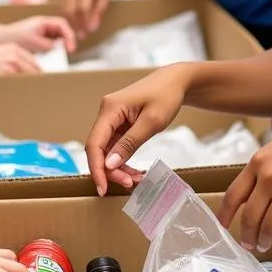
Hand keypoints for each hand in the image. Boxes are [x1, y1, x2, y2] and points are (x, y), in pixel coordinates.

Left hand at [0, 16, 77, 52]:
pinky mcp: (35, 38)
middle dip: (66, 40)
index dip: (69, 35)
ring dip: (59, 45)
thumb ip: (49, 45)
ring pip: (56, 37)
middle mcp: (42, 24)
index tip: (70, 47)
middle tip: (68, 52)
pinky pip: (48, 42)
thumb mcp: (34, 43)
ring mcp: (39, 31)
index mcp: (43, 21)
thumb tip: (60, 48)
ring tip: (58, 55)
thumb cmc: (13, 38)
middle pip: (61, 30)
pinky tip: (49, 55)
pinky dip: (51, 48)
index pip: (62, 24)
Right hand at [64, 0, 117, 37]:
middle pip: (71, 11)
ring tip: (79, 30)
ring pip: (66, 9)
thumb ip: (98, 10)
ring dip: (71, 21)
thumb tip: (92, 27)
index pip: (82, 10)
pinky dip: (69, 14)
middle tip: (82, 36)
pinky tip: (76, 21)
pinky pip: (65, 4)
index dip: (84, 23)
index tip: (88, 33)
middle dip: (76, 25)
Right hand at [85, 66, 191, 194]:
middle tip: (130, 184)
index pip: (94, 143)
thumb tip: (109, 165)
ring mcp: (113, 118)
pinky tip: (134, 171)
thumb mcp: (152, 122)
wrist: (176, 81)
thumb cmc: (166, 96)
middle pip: (99, 148)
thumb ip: (130, 144)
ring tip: (136, 180)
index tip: (103, 189)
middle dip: (110, 170)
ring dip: (118, 167)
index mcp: (110, 108)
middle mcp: (107, 113)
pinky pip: (116, 146)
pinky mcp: (120, 123)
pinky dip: (123, 160)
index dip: (96, 168)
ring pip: (107, 150)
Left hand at [217, 110, 271, 251]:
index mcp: (257, 162)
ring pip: (269, 225)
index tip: (223, 226)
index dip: (224, 214)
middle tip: (248, 245)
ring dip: (265, 239)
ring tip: (265, 244)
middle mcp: (268, 177)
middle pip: (250, 216)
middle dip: (247, 235)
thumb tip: (251, 195)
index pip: (233, 195)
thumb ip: (261, 170)